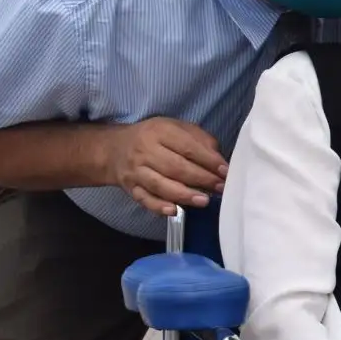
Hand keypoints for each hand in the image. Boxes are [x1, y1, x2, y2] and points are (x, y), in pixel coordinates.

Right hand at [103, 117, 227, 215]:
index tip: (225, 172)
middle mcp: (145, 150)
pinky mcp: (130, 187)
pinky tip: (174, 211)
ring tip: (204, 201)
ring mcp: (136, 171)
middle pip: (176, 167)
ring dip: (184, 194)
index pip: (188, 147)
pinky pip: (144, 199)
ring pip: (160, 185)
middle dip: (201, 179)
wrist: (115, 148)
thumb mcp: (177, 128)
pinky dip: (159, 206)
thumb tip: (219, 160)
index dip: (209, 161)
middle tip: (221, 188)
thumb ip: (200, 140)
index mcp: (160, 131)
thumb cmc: (156, 138)